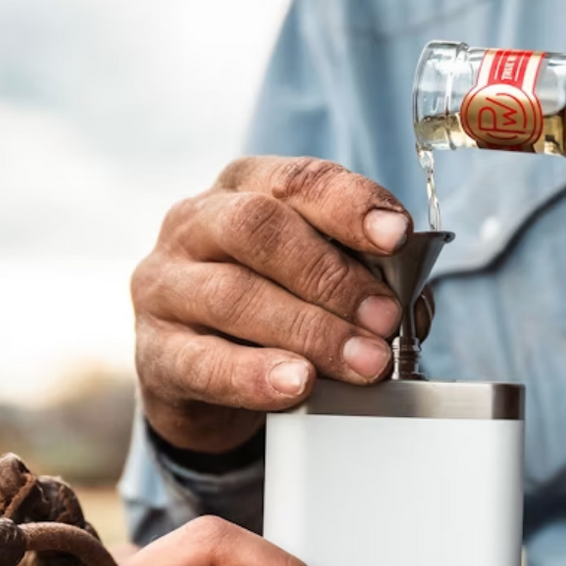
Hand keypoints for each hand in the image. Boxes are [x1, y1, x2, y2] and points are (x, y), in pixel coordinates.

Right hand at [133, 156, 412, 452]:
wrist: (196, 377)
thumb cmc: (266, 312)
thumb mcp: (310, 281)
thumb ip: (358, 278)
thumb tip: (411, 304)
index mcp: (241, 189)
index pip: (295, 181)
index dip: (348, 204)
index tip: (395, 236)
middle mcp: (194, 225)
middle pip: (258, 229)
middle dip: (332, 275)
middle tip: (384, 319)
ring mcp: (165, 287)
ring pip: (235, 295)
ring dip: (311, 331)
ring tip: (362, 362)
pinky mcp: (154, 351)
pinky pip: (204, 362)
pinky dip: (256, 375)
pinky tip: (296, 384)